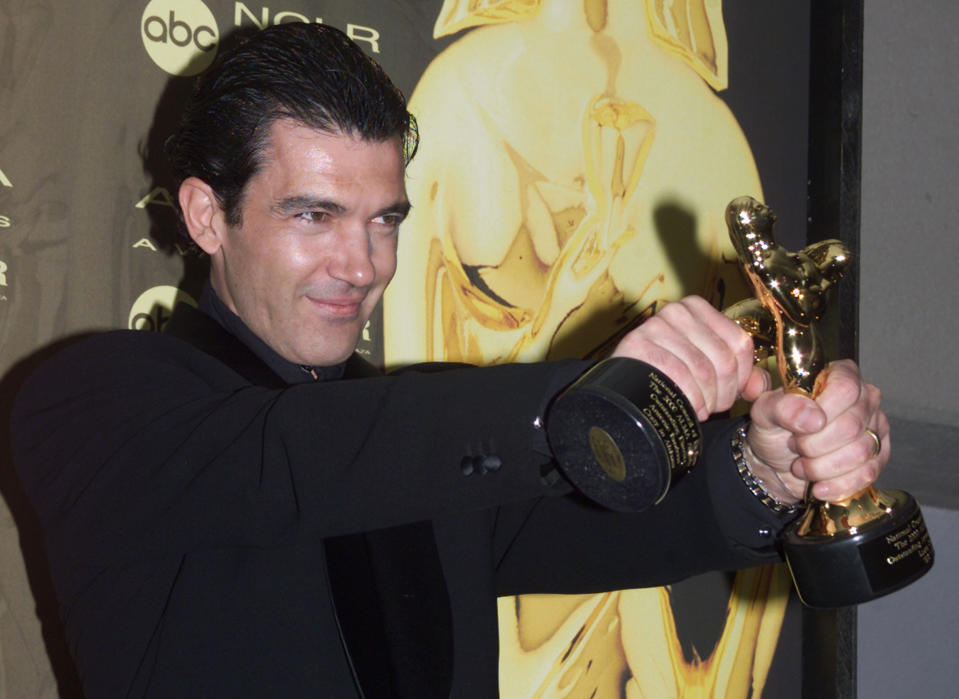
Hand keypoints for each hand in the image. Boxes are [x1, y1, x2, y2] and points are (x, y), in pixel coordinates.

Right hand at [611, 296, 768, 420]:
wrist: (623, 389)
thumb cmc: (670, 378)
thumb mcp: (707, 370)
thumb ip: (740, 376)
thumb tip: (760, 387)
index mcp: (697, 308)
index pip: (739, 344)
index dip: (741, 378)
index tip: (729, 395)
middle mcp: (677, 311)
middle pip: (723, 359)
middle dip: (723, 393)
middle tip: (712, 407)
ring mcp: (654, 326)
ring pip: (702, 370)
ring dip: (705, 400)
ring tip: (699, 409)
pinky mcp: (636, 344)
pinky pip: (677, 374)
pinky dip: (688, 398)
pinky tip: (686, 408)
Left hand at [745, 359, 888, 503]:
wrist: (777, 465)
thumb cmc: (774, 430)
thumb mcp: (764, 413)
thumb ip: (780, 406)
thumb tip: (811, 416)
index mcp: (838, 375)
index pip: (845, 388)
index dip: (821, 412)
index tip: (798, 428)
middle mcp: (864, 397)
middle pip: (851, 425)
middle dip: (814, 445)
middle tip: (796, 447)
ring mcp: (876, 427)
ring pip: (860, 452)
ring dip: (822, 467)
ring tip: (802, 465)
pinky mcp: (879, 456)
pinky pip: (868, 474)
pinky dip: (837, 485)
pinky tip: (819, 486)